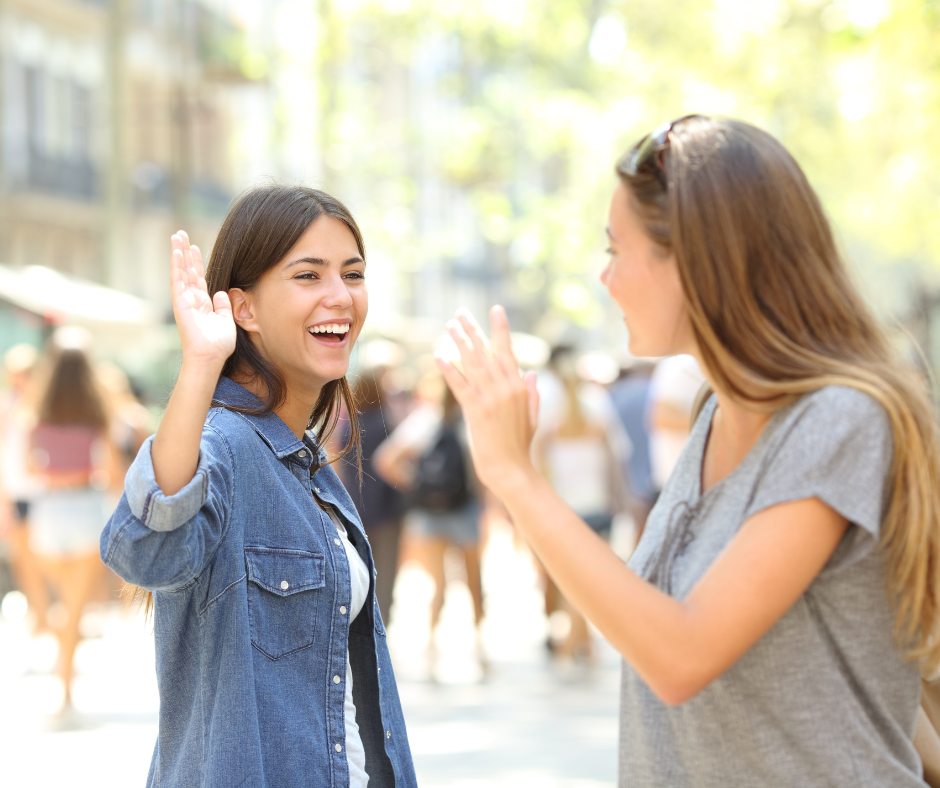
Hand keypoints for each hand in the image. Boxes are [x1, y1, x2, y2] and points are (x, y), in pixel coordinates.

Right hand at [171, 231, 235, 368]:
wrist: (210, 356)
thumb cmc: (219, 345)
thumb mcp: (226, 321)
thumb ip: (223, 306)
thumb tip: (221, 292)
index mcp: (203, 304)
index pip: (199, 278)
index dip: (197, 262)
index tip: (195, 247)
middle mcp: (192, 299)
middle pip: (188, 270)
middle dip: (185, 252)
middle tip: (181, 234)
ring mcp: (185, 300)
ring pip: (181, 271)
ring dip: (179, 252)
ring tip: (177, 235)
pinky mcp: (180, 302)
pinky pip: (178, 279)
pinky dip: (177, 264)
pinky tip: (177, 250)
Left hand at [435, 306, 539, 498]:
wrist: (511, 469)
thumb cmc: (521, 446)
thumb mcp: (533, 417)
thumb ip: (532, 394)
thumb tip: (532, 374)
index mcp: (519, 388)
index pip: (508, 351)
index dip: (501, 329)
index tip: (495, 310)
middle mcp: (506, 389)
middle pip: (486, 353)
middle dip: (473, 331)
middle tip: (460, 313)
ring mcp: (490, 399)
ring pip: (472, 364)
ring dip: (459, 343)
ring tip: (449, 326)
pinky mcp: (475, 411)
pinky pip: (459, 386)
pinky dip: (448, 370)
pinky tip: (439, 355)